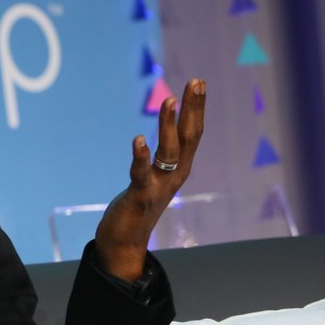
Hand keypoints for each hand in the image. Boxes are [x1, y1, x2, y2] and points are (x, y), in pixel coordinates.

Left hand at [95, 78, 206, 280]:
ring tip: (169, 101)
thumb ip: (161, 159)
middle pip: (189, 138)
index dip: (196, 108)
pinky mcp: (140, 197)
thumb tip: (163, 135)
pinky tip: (138, 139)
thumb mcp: (154, 177)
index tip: (198, 83)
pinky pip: (141, 174)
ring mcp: (159, 186)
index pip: (192, 133)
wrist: (126, 242)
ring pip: (169, 152)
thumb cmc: (138, 207)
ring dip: (169, 127)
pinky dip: (141, 157)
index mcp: (179, 168)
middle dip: (193, 109)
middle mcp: (175, 175)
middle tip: (196, 82)